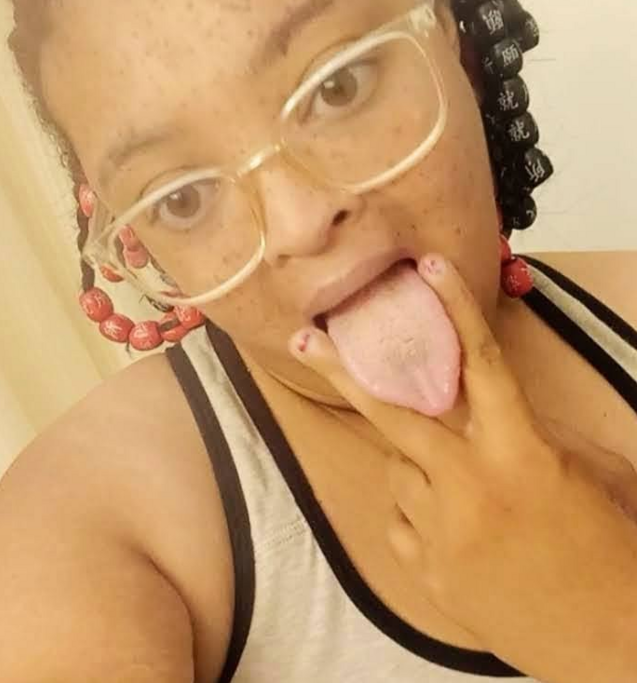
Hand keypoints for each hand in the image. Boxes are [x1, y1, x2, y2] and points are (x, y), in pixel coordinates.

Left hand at [290, 254, 636, 682]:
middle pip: (393, 416)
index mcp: (520, 452)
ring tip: (468, 491)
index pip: (482, 362)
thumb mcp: (589, 472)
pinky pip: (401, 520)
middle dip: (343, 373)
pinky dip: (420, 513)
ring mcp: (440, 534)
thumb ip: (533, 431)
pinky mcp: (426, 574)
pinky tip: (459, 530)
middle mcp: (469, 487)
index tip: (427, 268)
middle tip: (304, 340)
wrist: (612, 643)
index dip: (454, 308)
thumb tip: (487, 404)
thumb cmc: (614, 549)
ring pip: (400, 471)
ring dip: (421, 466)